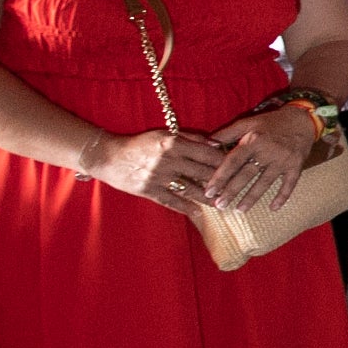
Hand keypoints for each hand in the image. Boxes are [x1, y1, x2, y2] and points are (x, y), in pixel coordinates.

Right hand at [83, 126, 224, 208]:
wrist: (108, 157)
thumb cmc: (139, 144)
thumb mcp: (164, 135)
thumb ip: (191, 139)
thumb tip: (216, 145)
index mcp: (173, 144)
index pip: (206, 154)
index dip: (225, 162)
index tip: (239, 167)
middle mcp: (167, 160)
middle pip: (202, 172)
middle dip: (221, 182)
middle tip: (236, 189)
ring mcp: (157, 176)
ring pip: (189, 189)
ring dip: (207, 198)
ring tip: (222, 204)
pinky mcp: (147, 190)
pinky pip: (170, 200)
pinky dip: (185, 207)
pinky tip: (198, 212)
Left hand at [201, 105, 320, 213]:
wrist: (303, 119)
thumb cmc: (272, 122)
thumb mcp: (249, 122)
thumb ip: (227, 133)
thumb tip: (207, 144)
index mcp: (254, 140)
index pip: (233, 161)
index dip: (220, 177)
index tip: (209, 191)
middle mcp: (268, 151)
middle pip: (247, 175)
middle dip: (232, 191)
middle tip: (220, 205)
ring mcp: (283, 160)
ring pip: (265, 182)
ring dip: (252, 197)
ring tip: (239, 210)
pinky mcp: (296, 166)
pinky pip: (289, 184)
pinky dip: (282, 196)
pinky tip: (273, 208)